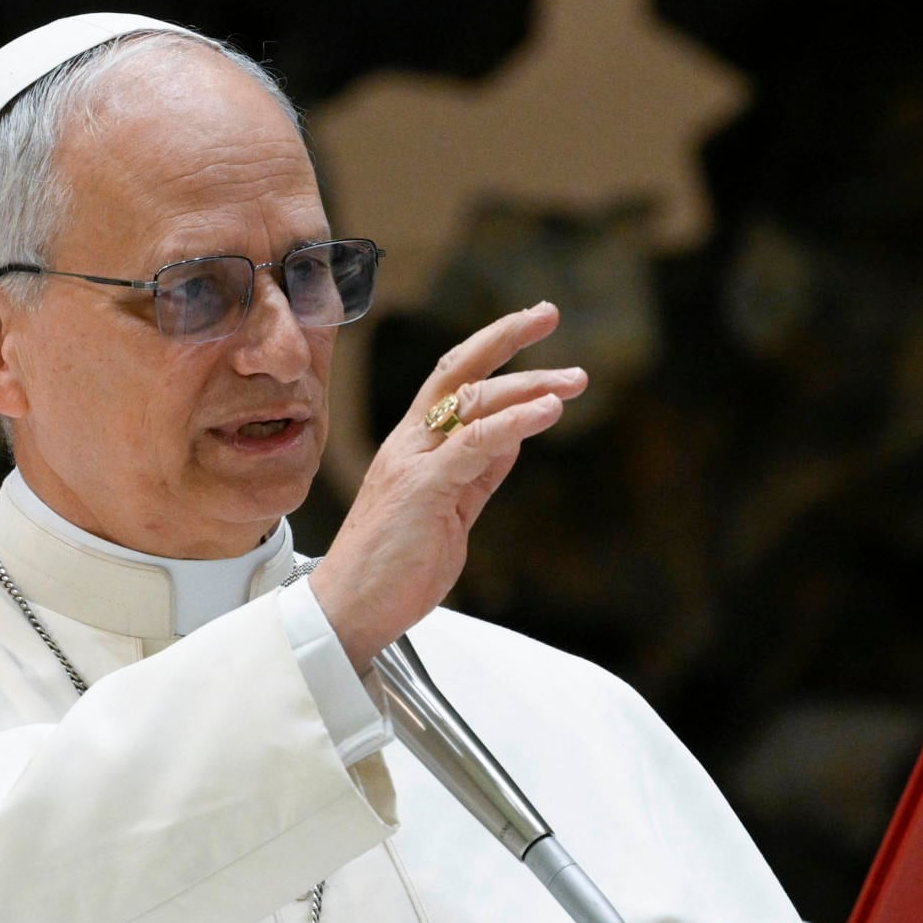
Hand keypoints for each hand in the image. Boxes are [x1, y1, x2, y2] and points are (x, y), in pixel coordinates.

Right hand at [308, 302, 586, 665]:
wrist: (349, 609)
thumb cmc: (394, 566)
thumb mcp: (449, 511)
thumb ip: (477, 473)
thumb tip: (511, 440)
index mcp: (413, 445)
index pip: (453, 378)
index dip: (492, 347)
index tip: (533, 324)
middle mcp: (410, 443)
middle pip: (459, 371)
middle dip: (506, 337)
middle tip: (549, 313)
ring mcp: (415, 463)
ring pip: (472, 403)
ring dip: (528, 385)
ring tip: (572, 380)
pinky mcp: (424, 489)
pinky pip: (475, 445)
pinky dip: (515, 423)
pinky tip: (549, 410)